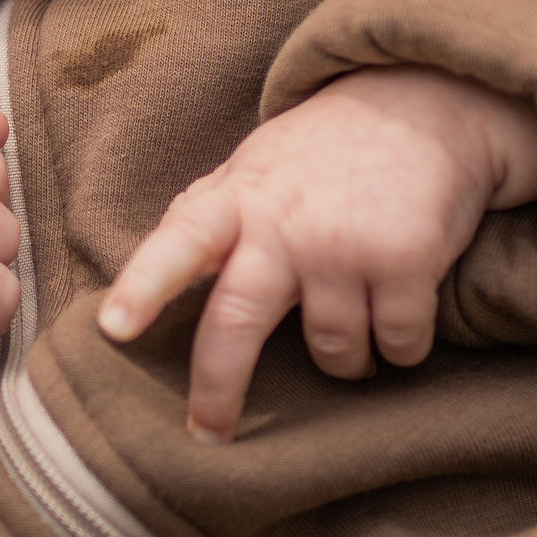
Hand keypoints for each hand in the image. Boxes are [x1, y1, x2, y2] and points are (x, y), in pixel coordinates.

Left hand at [97, 66, 536, 443]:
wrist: (423, 103)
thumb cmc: (324, 150)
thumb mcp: (253, 169)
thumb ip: (211, 220)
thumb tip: (154, 279)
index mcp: (234, 201)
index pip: (175, 244)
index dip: (142, 288)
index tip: (113, 329)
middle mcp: (283, 226)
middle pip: (236, 322)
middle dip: (218, 387)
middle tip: (208, 433)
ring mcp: (343, 246)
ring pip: (332, 352)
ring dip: (346, 360)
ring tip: (353, 325)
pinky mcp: (406, 261)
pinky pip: (397, 345)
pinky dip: (402, 347)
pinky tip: (402, 316)